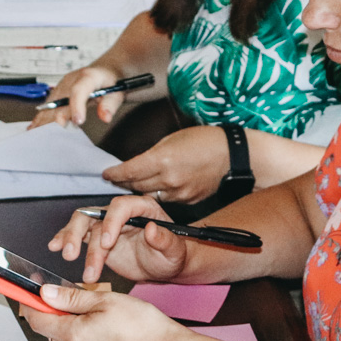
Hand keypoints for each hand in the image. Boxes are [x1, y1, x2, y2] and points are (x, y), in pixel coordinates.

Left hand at [21, 284, 179, 340]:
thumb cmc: (142, 326)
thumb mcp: (104, 301)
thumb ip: (71, 298)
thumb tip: (45, 293)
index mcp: (73, 337)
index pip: (37, 321)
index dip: (30, 304)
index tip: (29, 290)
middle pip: (50, 331)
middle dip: (52, 310)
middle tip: (65, 292)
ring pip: (66, 339)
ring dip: (69, 322)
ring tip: (89, 305)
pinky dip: (82, 333)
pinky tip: (99, 321)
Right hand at [29, 64, 120, 128]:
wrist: (104, 71)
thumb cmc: (111, 82)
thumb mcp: (118, 92)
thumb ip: (111, 104)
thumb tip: (104, 116)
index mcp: (88, 77)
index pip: (79, 90)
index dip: (76, 106)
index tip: (78, 121)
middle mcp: (71, 80)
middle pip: (60, 100)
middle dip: (55, 120)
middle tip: (53, 138)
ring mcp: (62, 86)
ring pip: (50, 105)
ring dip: (44, 121)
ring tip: (39, 137)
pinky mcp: (57, 92)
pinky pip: (47, 106)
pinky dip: (41, 118)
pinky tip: (34, 128)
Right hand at [48, 195, 188, 282]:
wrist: (164, 266)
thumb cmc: (172, 256)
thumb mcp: (174, 251)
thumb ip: (165, 240)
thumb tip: (153, 230)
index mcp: (142, 208)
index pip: (121, 207)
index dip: (110, 223)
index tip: (106, 244)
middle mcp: (120, 212)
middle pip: (94, 213)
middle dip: (81, 232)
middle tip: (74, 253)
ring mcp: (106, 224)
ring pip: (81, 223)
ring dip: (71, 239)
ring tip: (68, 256)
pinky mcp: (96, 237)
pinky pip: (77, 235)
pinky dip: (65, 239)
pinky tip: (55, 247)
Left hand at [103, 126, 229, 203]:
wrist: (234, 156)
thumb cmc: (204, 140)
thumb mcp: (172, 139)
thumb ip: (153, 154)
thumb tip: (137, 163)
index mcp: (162, 160)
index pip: (128, 171)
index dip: (114, 174)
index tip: (106, 174)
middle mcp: (168, 179)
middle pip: (135, 185)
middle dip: (123, 182)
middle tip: (114, 179)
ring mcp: (179, 193)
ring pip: (149, 194)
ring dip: (139, 190)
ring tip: (131, 184)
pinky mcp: (187, 201)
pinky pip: (166, 199)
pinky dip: (158, 193)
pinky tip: (156, 187)